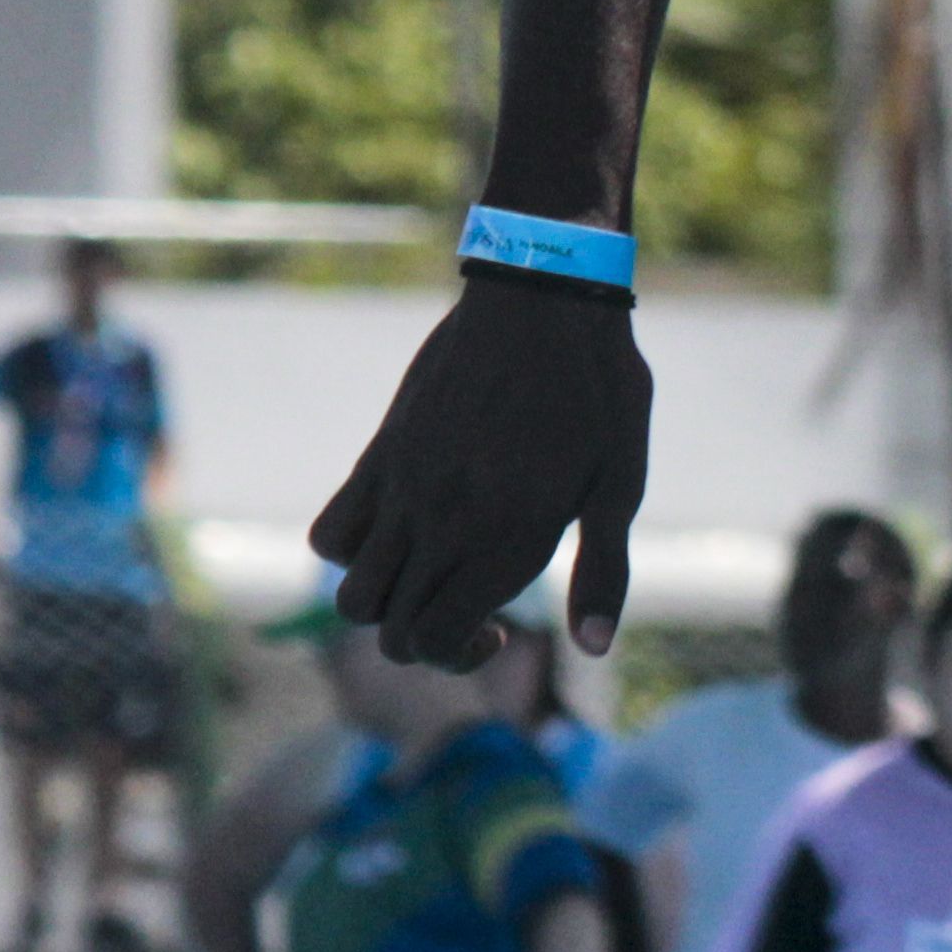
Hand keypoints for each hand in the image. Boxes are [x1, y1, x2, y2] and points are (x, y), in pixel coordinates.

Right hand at [310, 271, 653, 666]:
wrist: (540, 296)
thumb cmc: (598, 389)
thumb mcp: (621, 483)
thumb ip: (605, 571)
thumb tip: (595, 648)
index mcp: (504, 535)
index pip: (432, 637)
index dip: (458, 654)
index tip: (495, 627)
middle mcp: (442, 521)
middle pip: (390, 630)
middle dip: (425, 644)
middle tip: (472, 614)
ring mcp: (402, 489)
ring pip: (352, 592)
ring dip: (384, 606)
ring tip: (433, 579)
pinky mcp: (381, 455)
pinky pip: (330, 531)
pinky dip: (349, 553)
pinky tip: (402, 532)